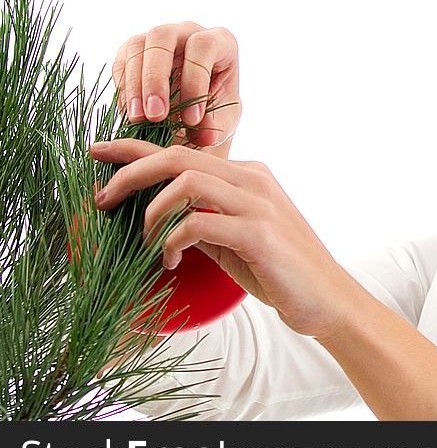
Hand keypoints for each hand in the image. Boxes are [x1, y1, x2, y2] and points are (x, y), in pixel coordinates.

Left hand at [90, 139, 357, 337]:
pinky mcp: (258, 233)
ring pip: (185, 182)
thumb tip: (158, 214)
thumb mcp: (235, 238)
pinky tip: (169, 262)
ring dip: (151, 213)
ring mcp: (258, 203)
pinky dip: (171, 241)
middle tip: (101, 199)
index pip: (183, 151)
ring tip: (144, 243)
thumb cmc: (281, 272)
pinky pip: (197, 223)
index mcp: (248, 175)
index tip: (98, 152)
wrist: (328, 299)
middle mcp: (253, 179)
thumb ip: (203, 218)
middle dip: (130, 173)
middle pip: (178, 157)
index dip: (135, 148)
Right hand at [112, 22, 241, 148]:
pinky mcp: (133, 51)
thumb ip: (217, 124)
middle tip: (156, 116)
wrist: (195, 114)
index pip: (203, 46)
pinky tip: (131, 114)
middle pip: (162, 36)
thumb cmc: (216, 109)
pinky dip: (124, 90)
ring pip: (136, 46)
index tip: (191, 120)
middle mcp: (187, 31)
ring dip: (135, 85)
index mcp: (219, 41)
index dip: (195, 80)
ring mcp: (157, 38)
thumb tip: (206, 135)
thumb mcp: (225, 120)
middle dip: (156, 78)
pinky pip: (121, 62)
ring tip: (138, 119)